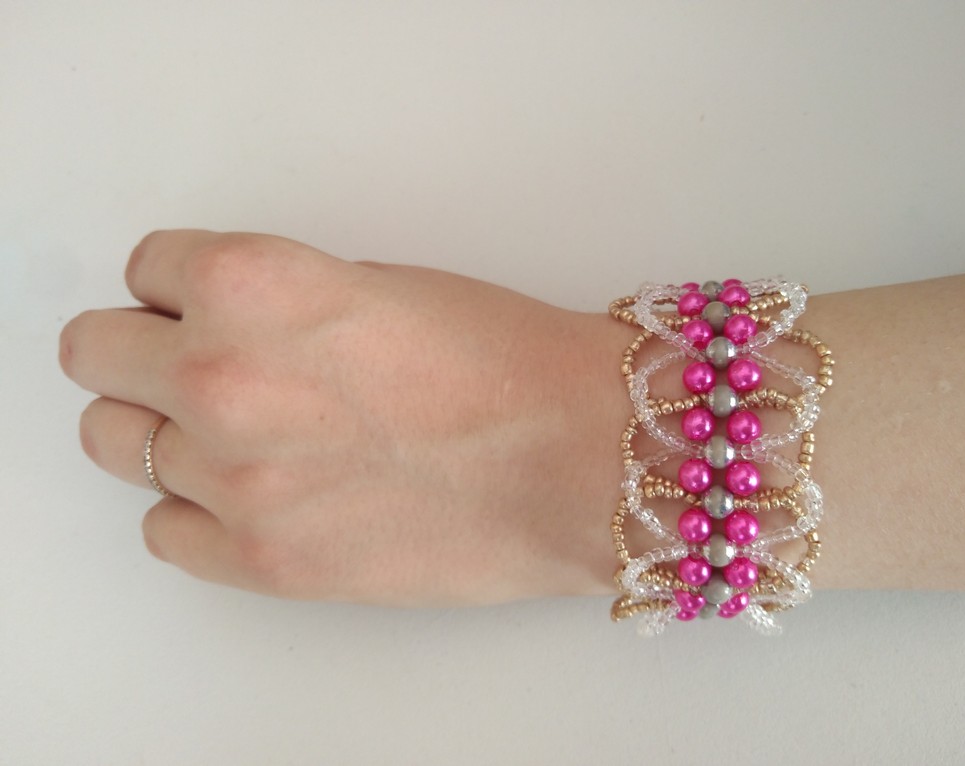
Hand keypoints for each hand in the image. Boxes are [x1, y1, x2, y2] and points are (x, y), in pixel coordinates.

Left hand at [60, 231, 629, 604]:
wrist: (577, 457)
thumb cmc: (506, 361)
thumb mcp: (375, 286)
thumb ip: (275, 302)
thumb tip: (222, 329)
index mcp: (253, 285)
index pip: (144, 268)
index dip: (179, 286)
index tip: (200, 305)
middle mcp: (221, 377)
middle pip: (93, 352)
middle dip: (139, 351)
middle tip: (194, 366)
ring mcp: (233, 479)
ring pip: (113, 442)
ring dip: (161, 430)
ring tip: (233, 434)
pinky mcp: (260, 561)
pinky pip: (161, 529)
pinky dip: (194, 510)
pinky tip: (256, 495)